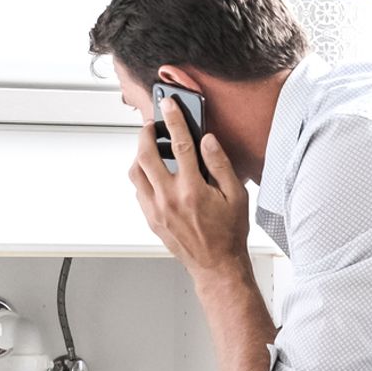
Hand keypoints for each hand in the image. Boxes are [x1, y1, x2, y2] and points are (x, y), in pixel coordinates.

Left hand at [130, 96, 250, 278]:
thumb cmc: (229, 234)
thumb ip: (220, 165)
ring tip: (150, 148)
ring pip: (136, 173)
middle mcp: (170, 198)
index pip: (179, 145)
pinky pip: (139, 191)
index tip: (168, 105)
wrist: (217, 266)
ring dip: (140, 155)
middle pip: (146, 155)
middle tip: (152, 125)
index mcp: (192, 189)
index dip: (173, 120)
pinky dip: (142, 177)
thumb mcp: (236, 196)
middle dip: (147, 134)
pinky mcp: (152, 219)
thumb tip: (207, 141)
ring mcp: (157, 210)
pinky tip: (154, 174)